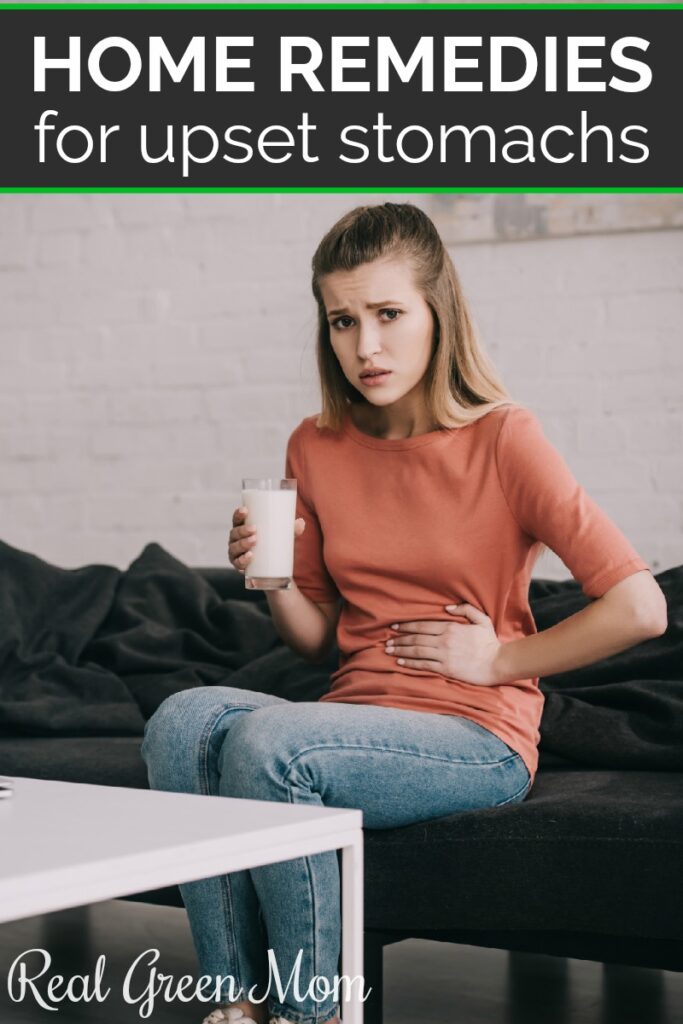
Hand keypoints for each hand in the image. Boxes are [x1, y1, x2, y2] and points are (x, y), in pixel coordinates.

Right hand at [228, 506, 304, 573]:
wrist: (271, 570)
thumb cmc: (272, 545)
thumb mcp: (282, 537)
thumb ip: (291, 530)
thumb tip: (301, 522)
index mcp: (242, 528)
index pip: (237, 519)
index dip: (238, 514)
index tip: (246, 510)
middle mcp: (236, 540)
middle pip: (235, 533)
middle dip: (243, 530)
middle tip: (254, 529)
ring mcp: (236, 553)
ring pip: (235, 547)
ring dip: (243, 543)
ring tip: (254, 541)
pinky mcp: (239, 565)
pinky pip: (237, 563)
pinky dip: (242, 560)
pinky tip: (249, 556)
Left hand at [384, 602, 503, 686]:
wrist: (498, 663)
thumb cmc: (490, 642)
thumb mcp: (482, 620)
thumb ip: (465, 609)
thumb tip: (447, 607)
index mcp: (451, 627)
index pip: (423, 625)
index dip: (406, 626)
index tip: (394, 627)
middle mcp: (444, 640)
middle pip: (416, 638)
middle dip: (399, 639)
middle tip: (386, 641)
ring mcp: (444, 655)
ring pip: (416, 651)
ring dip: (401, 650)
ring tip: (388, 650)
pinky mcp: (446, 669)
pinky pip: (424, 665)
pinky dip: (410, 663)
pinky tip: (400, 662)